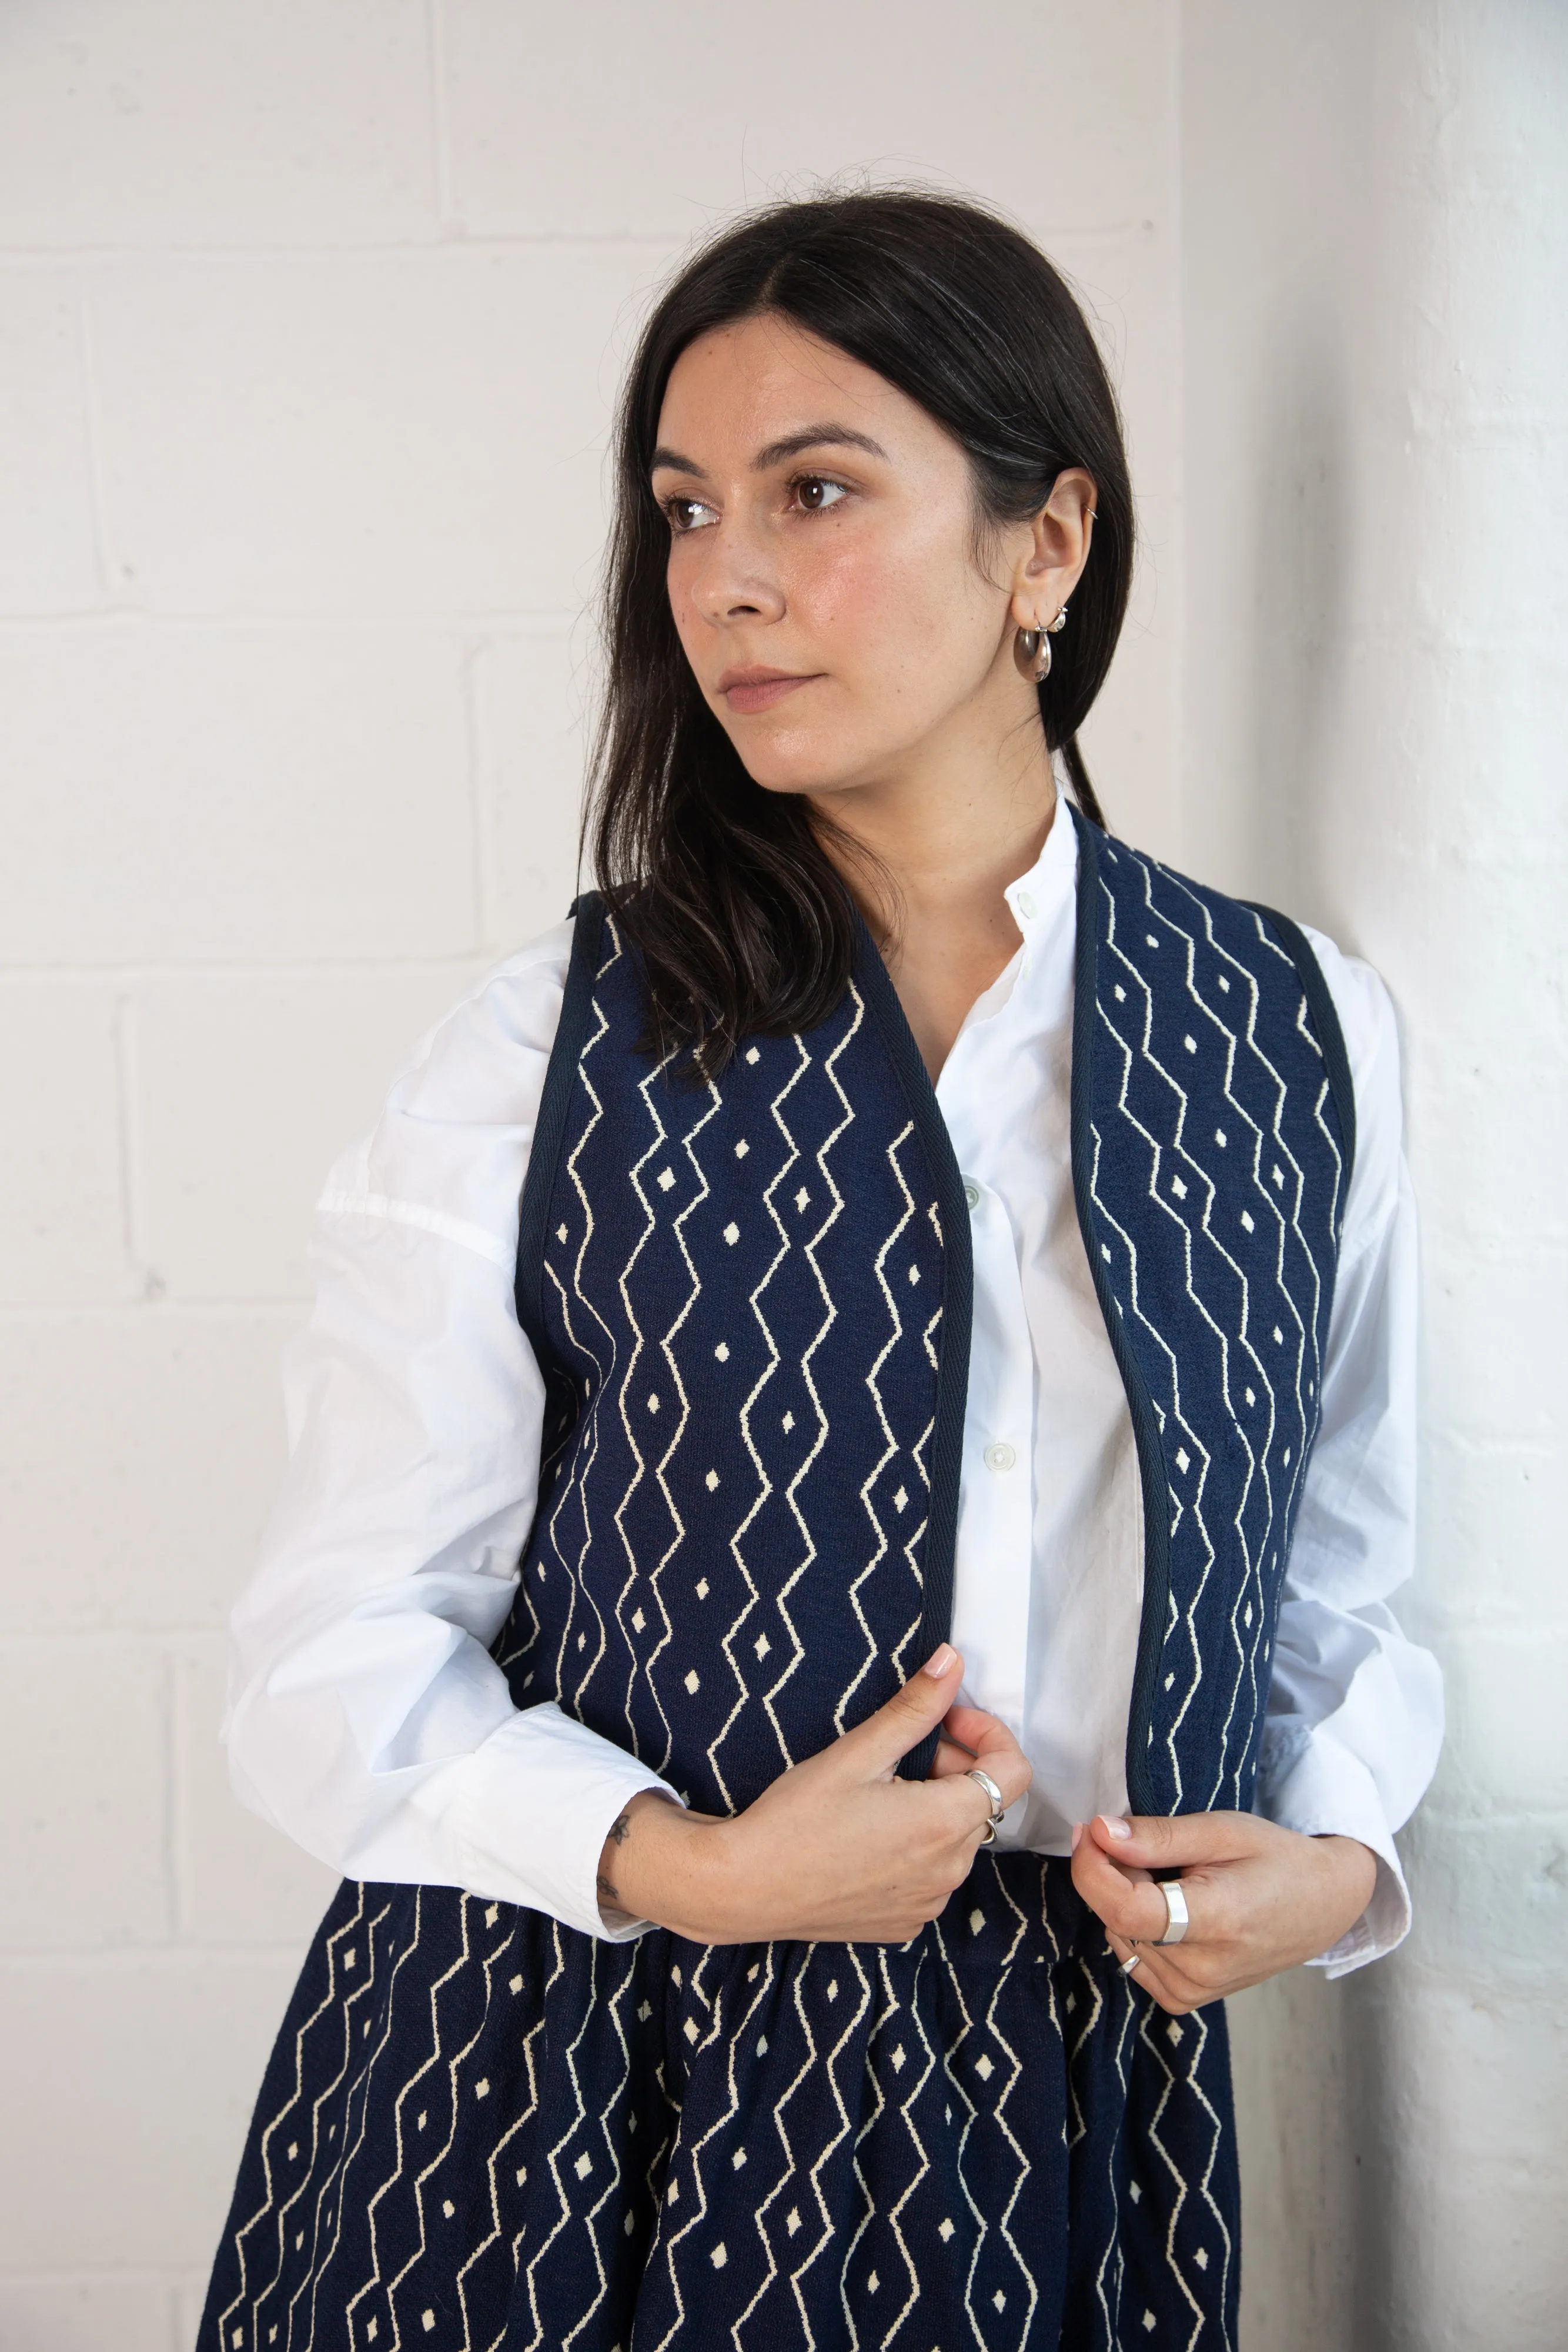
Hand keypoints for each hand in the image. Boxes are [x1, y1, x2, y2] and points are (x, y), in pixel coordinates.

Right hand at [594, 1644, 1031, 1944]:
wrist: (743, 1888)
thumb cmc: (794, 1819)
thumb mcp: (857, 1753)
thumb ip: (915, 1708)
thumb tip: (953, 1662)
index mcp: (945, 1823)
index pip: (1015, 1770)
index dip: (987, 1732)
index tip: (945, 1719)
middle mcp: (950, 1870)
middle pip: (983, 1802)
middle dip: (953, 1766)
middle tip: (898, 1753)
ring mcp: (930, 1903)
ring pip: (958, 1840)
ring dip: (935, 1808)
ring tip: (878, 1795)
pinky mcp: (907, 1924)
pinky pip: (933, 1876)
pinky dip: (916, 1849)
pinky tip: (867, 1837)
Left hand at [1070, 1810, 1377, 2013]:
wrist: (1322, 1904)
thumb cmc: (1275, 1859)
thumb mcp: (1221, 1830)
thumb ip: (1157, 1836)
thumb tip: (1098, 1833)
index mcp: (1217, 1923)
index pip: (1126, 1910)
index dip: (1093, 1867)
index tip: (1089, 1830)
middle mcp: (1202, 1970)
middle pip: (1118, 1919)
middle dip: (1113, 1873)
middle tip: (1148, 1845)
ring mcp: (1194, 1991)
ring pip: (1121, 1937)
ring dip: (1125, 1900)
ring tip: (1172, 1876)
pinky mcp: (1186, 1999)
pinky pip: (1134, 1957)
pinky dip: (1137, 1926)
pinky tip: (1170, 1905)